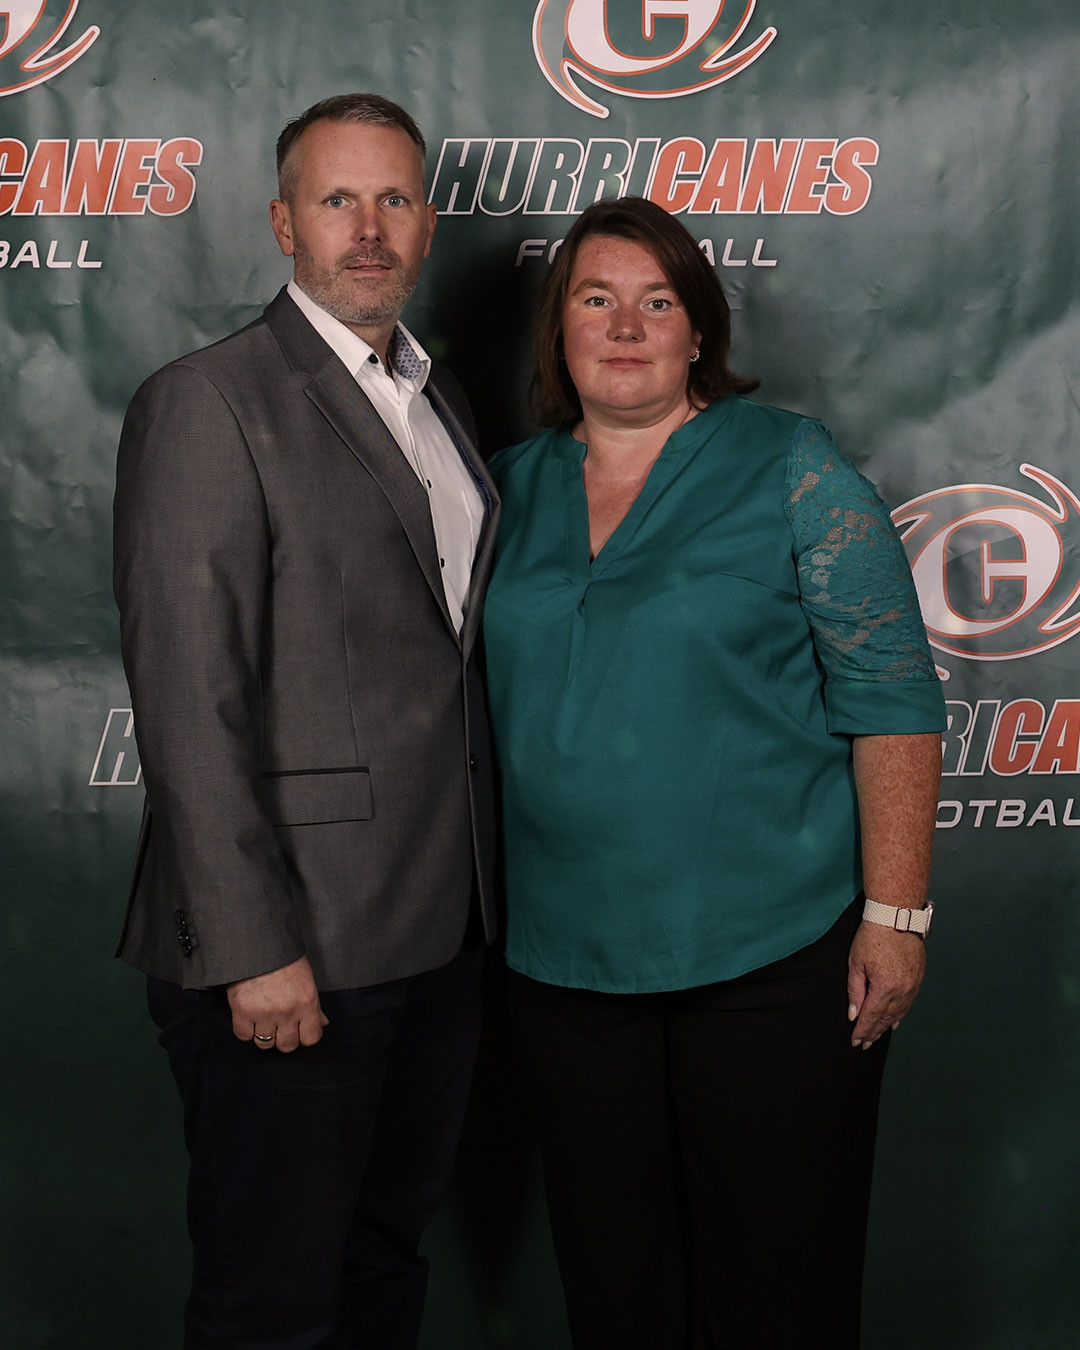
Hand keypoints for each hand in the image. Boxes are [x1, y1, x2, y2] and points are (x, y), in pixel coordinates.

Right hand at [227, 955, 328, 1052]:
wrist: (258, 943)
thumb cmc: (284, 958)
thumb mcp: (306, 979)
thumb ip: (315, 1005)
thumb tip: (323, 1023)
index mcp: (307, 1003)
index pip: (311, 1038)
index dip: (305, 1036)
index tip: (299, 1030)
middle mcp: (287, 1012)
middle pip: (287, 1046)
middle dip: (284, 1038)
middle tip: (280, 1026)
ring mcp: (264, 1013)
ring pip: (265, 1044)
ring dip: (264, 1035)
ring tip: (263, 1020)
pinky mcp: (242, 1012)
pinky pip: (244, 1036)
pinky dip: (245, 1029)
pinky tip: (249, 1017)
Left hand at [846, 920, 925, 1049]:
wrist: (895, 916)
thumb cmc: (873, 936)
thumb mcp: (855, 963)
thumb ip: (855, 992)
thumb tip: (854, 1014)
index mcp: (885, 988)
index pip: (871, 1017)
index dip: (862, 1031)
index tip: (856, 1041)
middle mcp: (902, 990)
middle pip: (885, 1018)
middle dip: (873, 1032)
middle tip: (864, 1044)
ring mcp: (913, 985)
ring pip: (899, 1013)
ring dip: (886, 1026)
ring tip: (876, 1036)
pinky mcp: (918, 978)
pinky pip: (908, 1003)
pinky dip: (900, 1014)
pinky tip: (894, 1021)